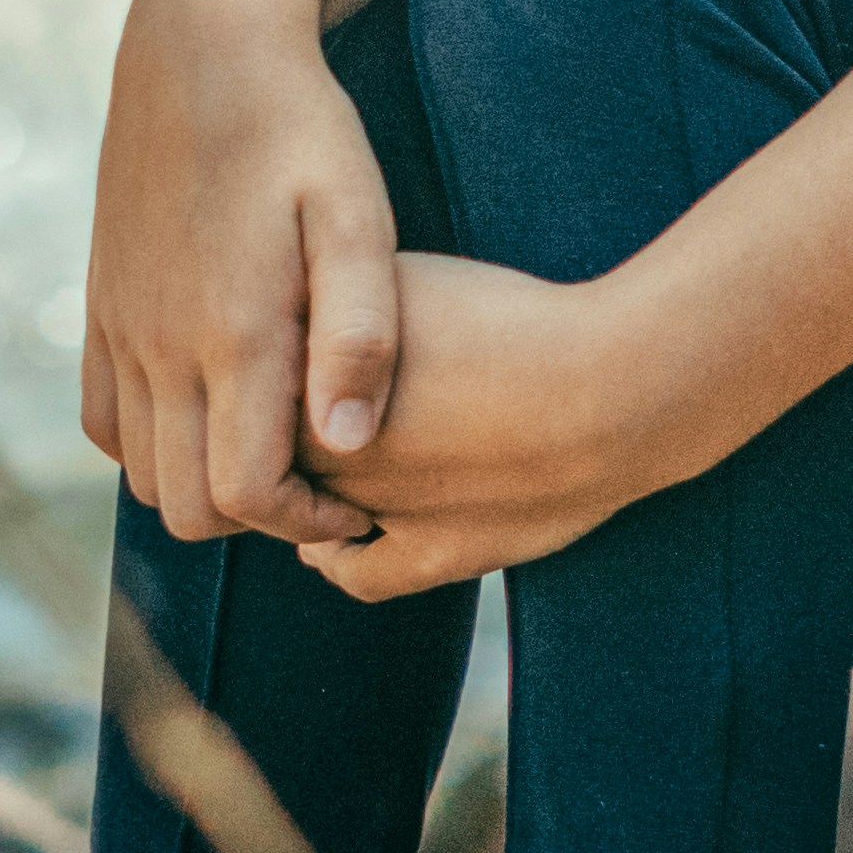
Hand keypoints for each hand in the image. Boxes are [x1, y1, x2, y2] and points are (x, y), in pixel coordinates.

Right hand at [78, 0, 396, 553]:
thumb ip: (360, 333)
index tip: (362, 504)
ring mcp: (121, 327)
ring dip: (204, 483)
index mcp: (232, 332)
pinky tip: (214, 409)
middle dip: (259, 519)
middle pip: (187, 505)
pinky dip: (152, 443)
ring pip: (142, 472)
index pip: (245, 495)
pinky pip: (103, 419)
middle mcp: (161, 344)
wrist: (200, 45)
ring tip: (276, 447)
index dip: (307, 525)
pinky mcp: (100, 305)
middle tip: (324, 485)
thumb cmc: (302, 128)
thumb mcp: (359, 216)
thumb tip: (347, 444)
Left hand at [289, 255, 708, 602]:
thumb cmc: (512, 319)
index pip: (239, 389)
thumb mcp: (397, 279)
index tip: (274, 350)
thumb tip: (280, 310)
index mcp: (304, 391)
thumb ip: (326, 299)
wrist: (612, 390)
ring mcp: (378, 515)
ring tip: (324, 457)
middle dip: (275, 427)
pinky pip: (357, 573)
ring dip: (306, 489)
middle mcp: (328, 460)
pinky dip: (337, 556)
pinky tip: (337, 539)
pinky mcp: (435, 557)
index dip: (258, 369)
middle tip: (295, 399)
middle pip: (266, 452)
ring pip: (302, 513)